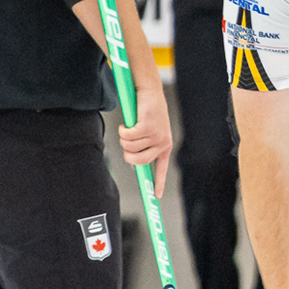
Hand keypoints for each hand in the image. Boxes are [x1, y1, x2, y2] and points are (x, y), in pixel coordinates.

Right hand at [120, 79, 173, 196]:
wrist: (150, 91)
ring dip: (124, 137)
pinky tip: (127, 123)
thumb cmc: (148, 111)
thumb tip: (134, 165)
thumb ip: (144, 148)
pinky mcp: (147, 127)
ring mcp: (156, 135)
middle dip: (127, 153)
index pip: (161, 169)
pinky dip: (123, 130)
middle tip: (126, 142)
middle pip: (137, 161)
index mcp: (165, 147)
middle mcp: (162, 143)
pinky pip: (127, 136)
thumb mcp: (149, 133)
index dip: (157, 184)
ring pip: (129, 147)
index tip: (155, 197)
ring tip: (129, 127)